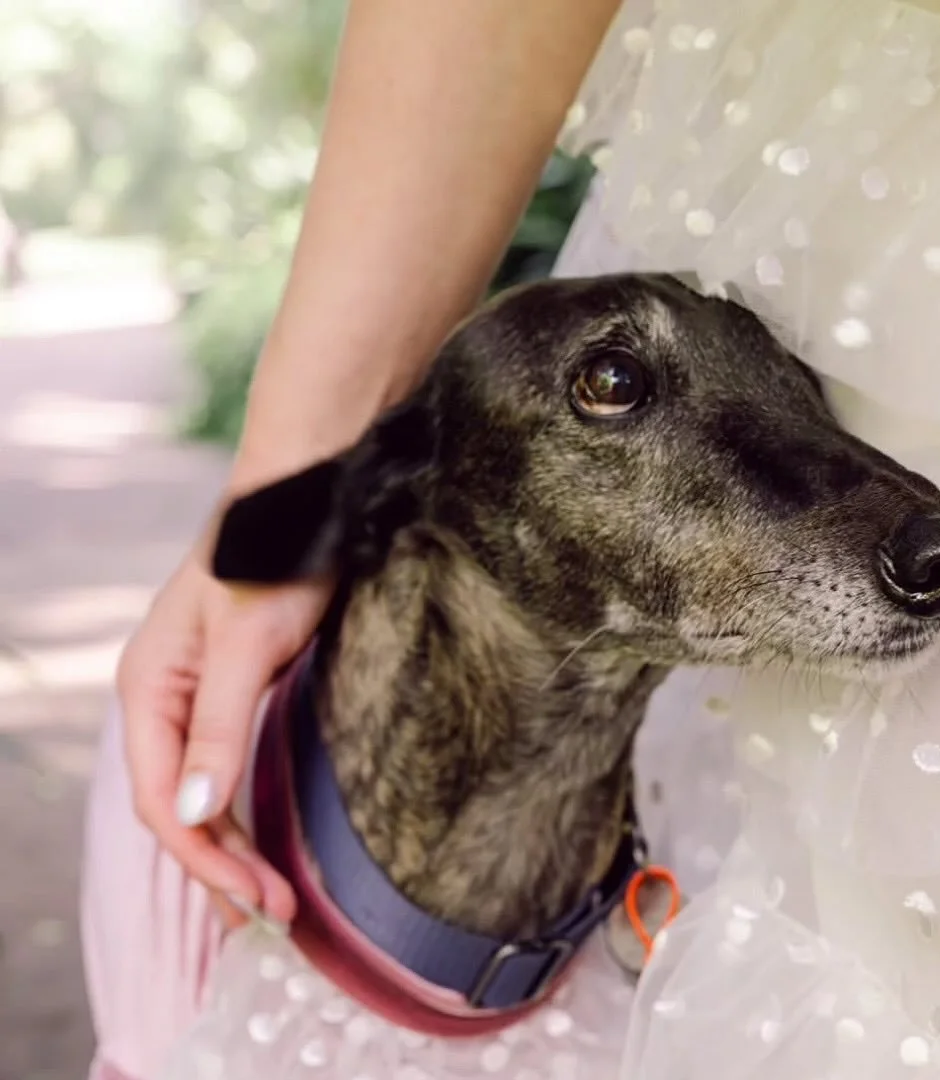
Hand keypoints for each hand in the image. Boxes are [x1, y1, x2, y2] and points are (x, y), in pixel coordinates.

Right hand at [117, 544, 331, 927]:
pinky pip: (223, 769)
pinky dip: (241, 812)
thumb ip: (219, 726)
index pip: (165, 800)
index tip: (258, 899)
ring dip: (231, 848)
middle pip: (181, 806)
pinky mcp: (231, 693)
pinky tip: (259, 842)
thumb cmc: (272, 561)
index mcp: (148, 690)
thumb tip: (197, 813)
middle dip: (221, 866)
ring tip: (271, 900)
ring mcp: (195, 698)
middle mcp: (163, 701)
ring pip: (201, 794)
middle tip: (274, 917)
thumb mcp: (246, 646)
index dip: (206, 857)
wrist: (304, 506)